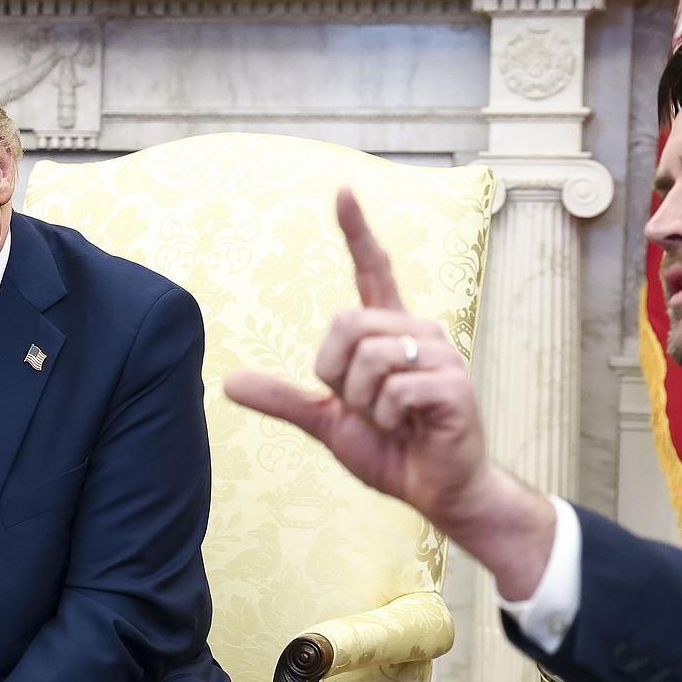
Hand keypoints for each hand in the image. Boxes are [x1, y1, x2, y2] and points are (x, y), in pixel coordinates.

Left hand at [221, 188, 553, 598]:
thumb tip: (227, 382)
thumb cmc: (391, 449)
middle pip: (346, 323)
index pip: (373, 271)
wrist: (436, 489)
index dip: (357, 233)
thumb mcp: (327, 421)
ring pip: (369, 357)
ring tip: (392, 419)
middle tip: (365, 405)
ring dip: (364, 401)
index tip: (342, 192)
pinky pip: (395, 389)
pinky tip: (410, 428)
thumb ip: (283, 399)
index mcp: (390, 333)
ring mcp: (441, 355)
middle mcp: (418, 332)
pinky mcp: (454, 385)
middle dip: (338, 374)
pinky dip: (388, 418)